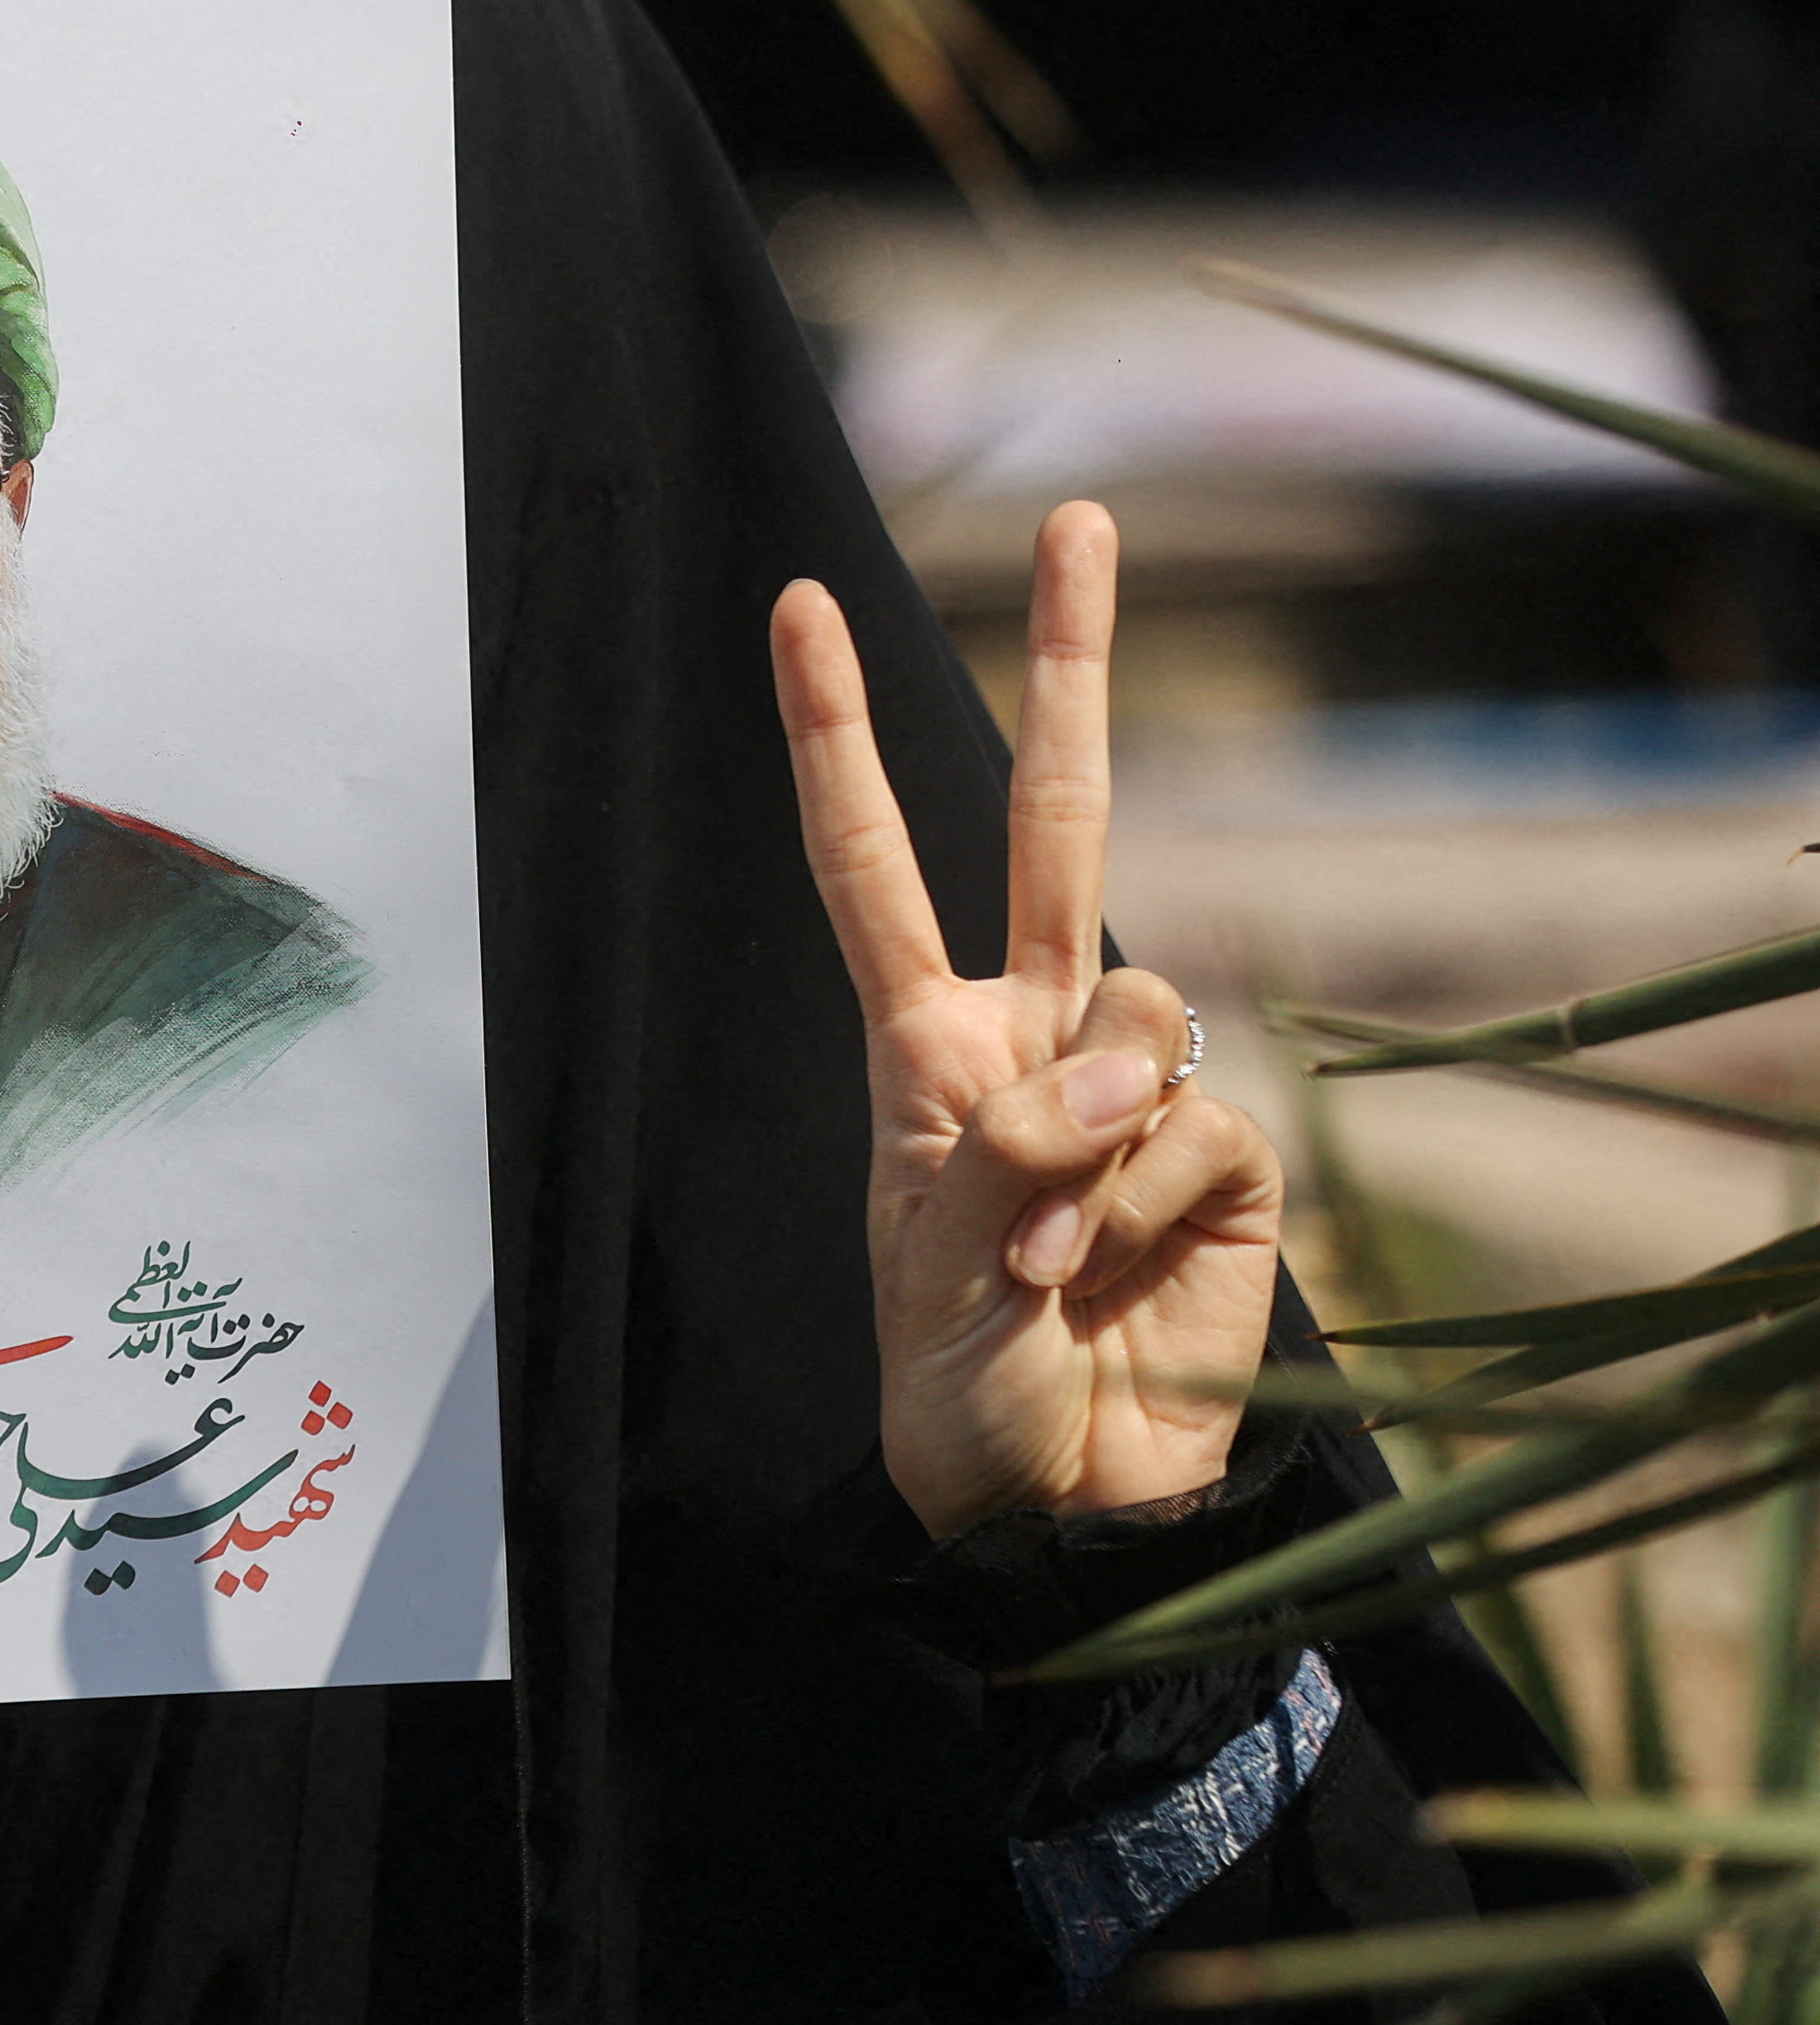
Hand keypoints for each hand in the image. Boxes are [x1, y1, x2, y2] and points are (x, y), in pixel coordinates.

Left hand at [773, 501, 1281, 1537]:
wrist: (1056, 1511)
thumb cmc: (958, 1396)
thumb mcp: (928, 1272)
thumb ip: (1009, 1150)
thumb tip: (1117, 1065)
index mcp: (921, 1049)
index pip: (869, 864)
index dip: (838, 738)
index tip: (800, 607)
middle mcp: (1030, 1041)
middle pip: (1054, 823)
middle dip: (1074, 668)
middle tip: (1087, 513)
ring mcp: (1134, 1090)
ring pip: (1143, 1003)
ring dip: (1090, 1146)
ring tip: (1047, 1265)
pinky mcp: (1224, 1159)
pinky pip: (1199, 1123)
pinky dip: (1148, 1204)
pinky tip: (1112, 1281)